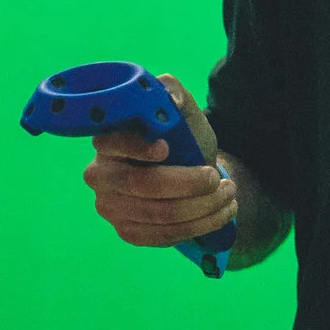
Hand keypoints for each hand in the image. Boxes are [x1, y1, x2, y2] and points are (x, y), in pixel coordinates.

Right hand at [81, 72, 238, 249]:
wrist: (188, 171)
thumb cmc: (180, 138)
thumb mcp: (182, 112)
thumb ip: (174, 94)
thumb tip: (173, 101)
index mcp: (107, 141)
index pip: (111, 144)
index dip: (136, 147)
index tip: (166, 147)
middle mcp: (100, 176)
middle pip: (142, 185)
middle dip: (189, 183)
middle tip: (219, 179)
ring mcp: (111, 208)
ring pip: (160, 214)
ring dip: (203, 206)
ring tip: (229, 193)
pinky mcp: (128, 231)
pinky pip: (164, 236)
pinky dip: (200, 225)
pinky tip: (222, 213)